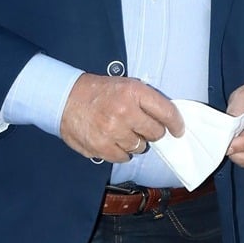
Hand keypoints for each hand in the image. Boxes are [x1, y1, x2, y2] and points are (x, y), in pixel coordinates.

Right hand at [58, 75, 183, 162]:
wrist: (65, 98)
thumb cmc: (98, 91)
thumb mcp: (125, 85)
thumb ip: (145, 100)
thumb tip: (167, 120)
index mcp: (134, 92)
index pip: (166, 112)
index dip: (176, 124)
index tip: (178, 130)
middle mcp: (125, 111)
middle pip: (155, 133)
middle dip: (152, 132)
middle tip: (142, 127)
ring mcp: (113, 130)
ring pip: (140, 147)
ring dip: (135, 142)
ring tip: (122, 131)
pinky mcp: (102, 147)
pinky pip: (123, 157)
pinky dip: (121, 152)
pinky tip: (113, 140)